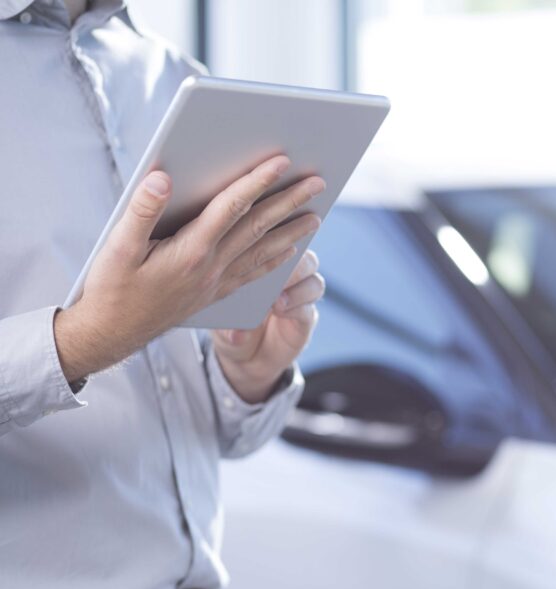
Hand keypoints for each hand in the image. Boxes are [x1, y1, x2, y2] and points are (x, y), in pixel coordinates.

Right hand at [54, 155, 325, 383]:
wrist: (112, 334)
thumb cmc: (111, 288)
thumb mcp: (117, 247)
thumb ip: (141, 211)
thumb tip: (163, 178)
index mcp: (190, 251)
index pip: (232, 208)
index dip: (257, 181)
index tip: (281, 161)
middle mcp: (211, 266)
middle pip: (258, 227)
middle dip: (290, 202)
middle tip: (319, 182)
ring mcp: (216, 281)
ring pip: (263, 252)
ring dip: (292, 232)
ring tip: (317, 216)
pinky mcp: (215, 292)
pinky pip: (255, 273)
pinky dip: (276, 260)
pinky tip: (291, 252)